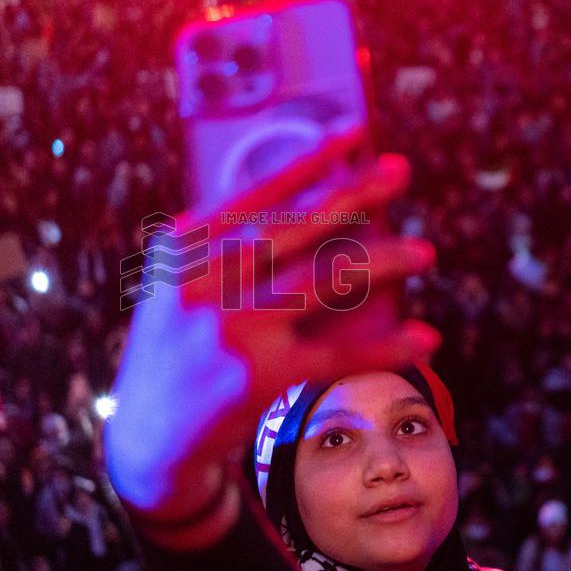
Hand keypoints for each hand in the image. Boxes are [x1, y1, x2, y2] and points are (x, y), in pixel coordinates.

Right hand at [104, 128, 439, 513]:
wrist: (146, 438)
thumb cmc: (176, 351)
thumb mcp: (177, 287)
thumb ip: (221, 245)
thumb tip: (304, 198)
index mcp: (181, 250)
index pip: (253, 193)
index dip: (308, 160)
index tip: (352, 133)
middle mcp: (203, 283)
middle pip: (295, 227)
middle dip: (356, 194)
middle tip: (400, 171)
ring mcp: (231, 331)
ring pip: (324, 282)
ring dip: (383, 263)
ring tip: (423, 252)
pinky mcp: (259, 380)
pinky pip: (338, 354)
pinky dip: (385, 346)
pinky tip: (423, 337)